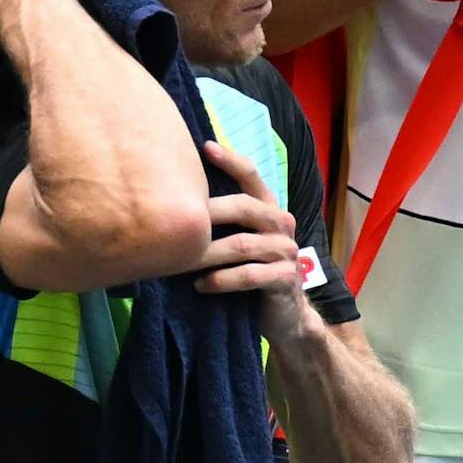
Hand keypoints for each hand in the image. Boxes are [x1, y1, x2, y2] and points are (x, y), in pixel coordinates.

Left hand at [191, 138, 311, 317]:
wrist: (285, 315)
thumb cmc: (253, 272)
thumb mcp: (240, 242)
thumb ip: (223, 221)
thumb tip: (176, 199)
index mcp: (270, 209)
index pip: (252, 176)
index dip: (231, 160)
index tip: (204, 147)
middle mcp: (282, 225)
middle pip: (245, 207)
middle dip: (209, 211)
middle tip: (177, 217)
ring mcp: (286, 252)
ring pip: (242, 245)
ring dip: (207, 254)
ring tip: (180, 260)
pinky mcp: (285, 279)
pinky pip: (249, 276)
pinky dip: (221, 280)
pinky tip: (201, 285)